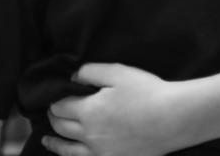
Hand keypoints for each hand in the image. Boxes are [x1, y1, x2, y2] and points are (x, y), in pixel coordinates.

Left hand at [42, 64, 186, 155]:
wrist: (172, 119)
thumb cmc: (147, 92)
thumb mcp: (117, 72)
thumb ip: (90, 72)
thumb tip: (73, 78)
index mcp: (88, 111)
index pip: (60, 107)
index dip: (54, 100)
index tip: (53, 97)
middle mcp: (89, 135)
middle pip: (61, 127)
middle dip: (53, 117)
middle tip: (50, 111)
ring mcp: (100, 151)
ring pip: (68, 149)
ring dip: (54, 143)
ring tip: (47, 139)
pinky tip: (72, 154)